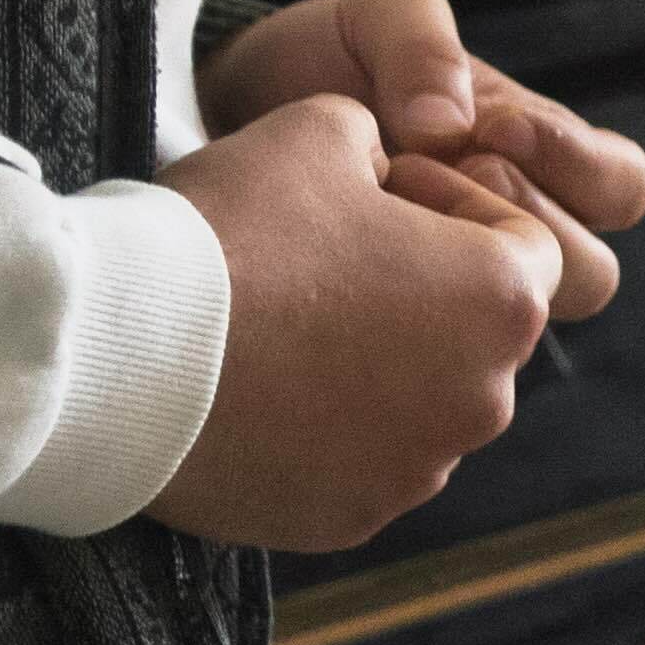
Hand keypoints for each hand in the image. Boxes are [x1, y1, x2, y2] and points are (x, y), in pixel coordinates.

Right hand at [145, 95, 566, 553]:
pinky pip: (357, 461)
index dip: (454, 204)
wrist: (120, 353)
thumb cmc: (232, 231)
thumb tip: (378, 169)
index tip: (380, 193)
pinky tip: (259, 389)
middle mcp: (483, 399)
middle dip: (416, 288)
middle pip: (471, 330)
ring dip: (372, 363)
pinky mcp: (351, 517)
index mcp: (503, 301)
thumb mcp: (319, 127)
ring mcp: (417, 470)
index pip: (523, 243)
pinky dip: (324, 429)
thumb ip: (378, 137)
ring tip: (282, 323)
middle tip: (325, 256)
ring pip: (416, 400)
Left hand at [198, 0, 644, 325]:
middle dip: (525, 221)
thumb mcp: (372, 22)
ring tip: (390, 225)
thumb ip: (420, 46)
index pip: (622, 188)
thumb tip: (446, 127)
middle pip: (590, 274)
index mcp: (536, 158)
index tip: (493, 128)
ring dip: (468, 276)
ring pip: (522, 330)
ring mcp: (455, 292)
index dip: (576, 162)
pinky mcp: (398, 343)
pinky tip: (337, 273)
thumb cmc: (317, 63)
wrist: (221, 124)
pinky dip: (393, 319)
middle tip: (445, 176)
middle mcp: (511, 234)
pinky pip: (433, 366)